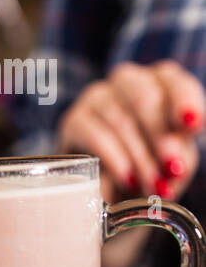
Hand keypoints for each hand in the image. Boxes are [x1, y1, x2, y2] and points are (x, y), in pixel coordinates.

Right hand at [57, 60, 204, 203]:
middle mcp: (128, 81)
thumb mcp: (174, 160)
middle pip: (144, 98)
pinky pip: (93, 134)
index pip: (175, 83)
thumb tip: (172, 164)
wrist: (111, 184)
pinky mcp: (74, 119)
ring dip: (138, 157)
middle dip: (159, 136)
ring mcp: (97, 97)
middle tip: (170, 169)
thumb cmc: (149, 163)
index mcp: (162, 82)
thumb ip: (177, 156)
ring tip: (150, 185)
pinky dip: (113, 158)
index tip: (191, 125)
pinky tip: (125, 177)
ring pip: (119, 121)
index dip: (185, 102)